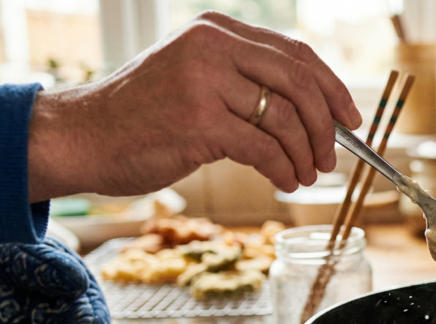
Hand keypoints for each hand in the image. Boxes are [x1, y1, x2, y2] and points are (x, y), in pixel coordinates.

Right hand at [27, 11, 361, 200]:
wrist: (84, 136)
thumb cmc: (144, 115)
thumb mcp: (194, 78)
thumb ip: (244, 82)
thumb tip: (312, 114)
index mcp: (216, 31)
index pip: (295, 53)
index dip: (331, 87)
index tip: (350, 117)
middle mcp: (212, 47)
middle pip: (299, 82)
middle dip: (325, 125)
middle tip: (331, 155)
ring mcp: (205, 82)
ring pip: (284, 118)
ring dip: (304, 154)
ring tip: (304, 175)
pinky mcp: (199, 122)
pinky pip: (263, 148)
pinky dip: (283, 169)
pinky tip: (284, 181)